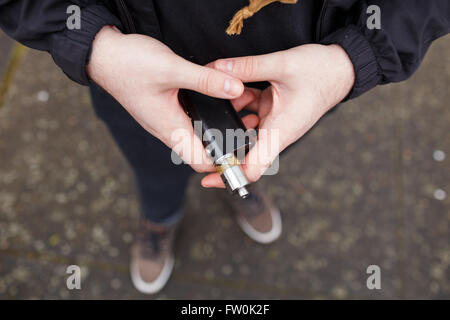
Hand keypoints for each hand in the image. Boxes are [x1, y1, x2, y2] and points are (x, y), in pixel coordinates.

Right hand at [87, 26, 254, 171]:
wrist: (103, 54)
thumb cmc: (129, 65)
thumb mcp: (172, 70)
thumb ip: (206, 80)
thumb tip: (236, 88)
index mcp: (170, 129)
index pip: (202, 162)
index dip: (224, 164)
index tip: (245, 151)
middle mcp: (169, 129)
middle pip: (203, 149)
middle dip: (228, 141)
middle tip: (250, 124)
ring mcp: (167, 119)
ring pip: (199, 132)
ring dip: (219, 124)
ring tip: (241, 106)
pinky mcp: (166, 108)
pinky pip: (192, 118)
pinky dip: (208, 111)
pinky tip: (221, 95)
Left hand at [201, 44, 354, 186]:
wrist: (342, 68)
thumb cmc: (321, 72)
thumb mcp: (283, 65)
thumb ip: (248, 67)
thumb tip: (217, 69)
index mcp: (280, 132)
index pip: (253, 168)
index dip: (229, 176)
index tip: (207, 178)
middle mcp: (277, 132)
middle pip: (244, 152)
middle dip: (222, 145)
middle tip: (200, 134)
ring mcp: (274, 123)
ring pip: (244, 129)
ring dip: (229, 118)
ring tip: (216, 101)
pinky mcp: (273, 111)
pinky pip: (250, 113)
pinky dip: (239, 103)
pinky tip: (233, 90)